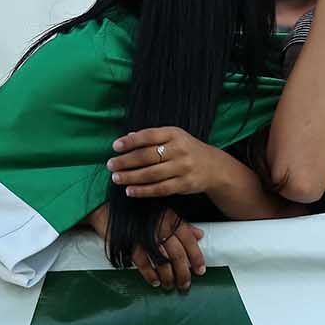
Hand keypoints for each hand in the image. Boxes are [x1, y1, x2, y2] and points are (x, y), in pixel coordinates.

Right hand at [82, 202, 205, 290]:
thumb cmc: (140, 209)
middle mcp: (160, 229)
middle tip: (185, 285)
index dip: (197, 258)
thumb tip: (200, 235)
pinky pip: (143, 264)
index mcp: (171, 220)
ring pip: (162, 262)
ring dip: (168, 278)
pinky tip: (155, 282)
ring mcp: (145, 238)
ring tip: (171, 286)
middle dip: (183, 273)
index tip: (200, 271)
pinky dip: (150, 275)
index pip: (189, 241)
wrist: (109, 204)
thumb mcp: (165, 211)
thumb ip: (183, 225)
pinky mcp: (130, 244)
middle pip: (177, 256)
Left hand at [109, 127, 223, 199]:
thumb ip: (152, 137)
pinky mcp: (185, 184)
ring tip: (116, 178)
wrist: (214, 167)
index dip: (130, 141)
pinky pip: (160, 189)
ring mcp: (184, 168)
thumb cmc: (187, 150)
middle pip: (147, 156)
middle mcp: (180, 149)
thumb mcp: (174, 137)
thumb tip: (126, 137)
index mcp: (175, 134)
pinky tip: (130, 191)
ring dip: (131, 177)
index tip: (115, 147)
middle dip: (126, 161)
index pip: (149, 136)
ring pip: (151, 174)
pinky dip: (143, 191)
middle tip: (111, 165)